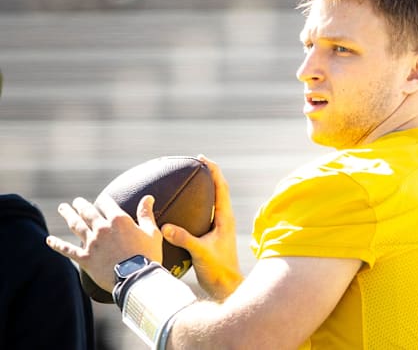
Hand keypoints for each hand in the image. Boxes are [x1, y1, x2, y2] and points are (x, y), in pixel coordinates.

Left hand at [46, 195, 163, 291]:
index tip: (101, 201)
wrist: (137, 278)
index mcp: (119, 220)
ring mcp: (92, 243)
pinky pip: (67, 249)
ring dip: (68, 215)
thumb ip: (146, 214)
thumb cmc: (148, 256)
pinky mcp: (85, 258)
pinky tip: (49, 240)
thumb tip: (148, 197)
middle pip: (87, 211)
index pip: (106, 203)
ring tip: (62, 208)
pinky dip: (57, 244)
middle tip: (76, 202)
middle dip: (80, 205)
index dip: (103, 201)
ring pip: (76, 225)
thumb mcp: (152, 233)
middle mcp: (102, 228)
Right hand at [161, 155, 241, 298]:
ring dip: (205, 188)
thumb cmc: (219, 269)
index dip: (213, 170)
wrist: (226, 285)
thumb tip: (165, 227)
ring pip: (214, 201)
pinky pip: (207, 213)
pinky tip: (185, 208)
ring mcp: (220, 227)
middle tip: (195, 162)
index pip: (221, 187)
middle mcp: (224, 219)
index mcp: (225, 218)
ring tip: (191, 179)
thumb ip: (184, 239)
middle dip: (208, 174)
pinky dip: (198, 205)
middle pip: (219, 189)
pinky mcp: (214, 235)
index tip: (201, 158)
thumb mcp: (200, 252)